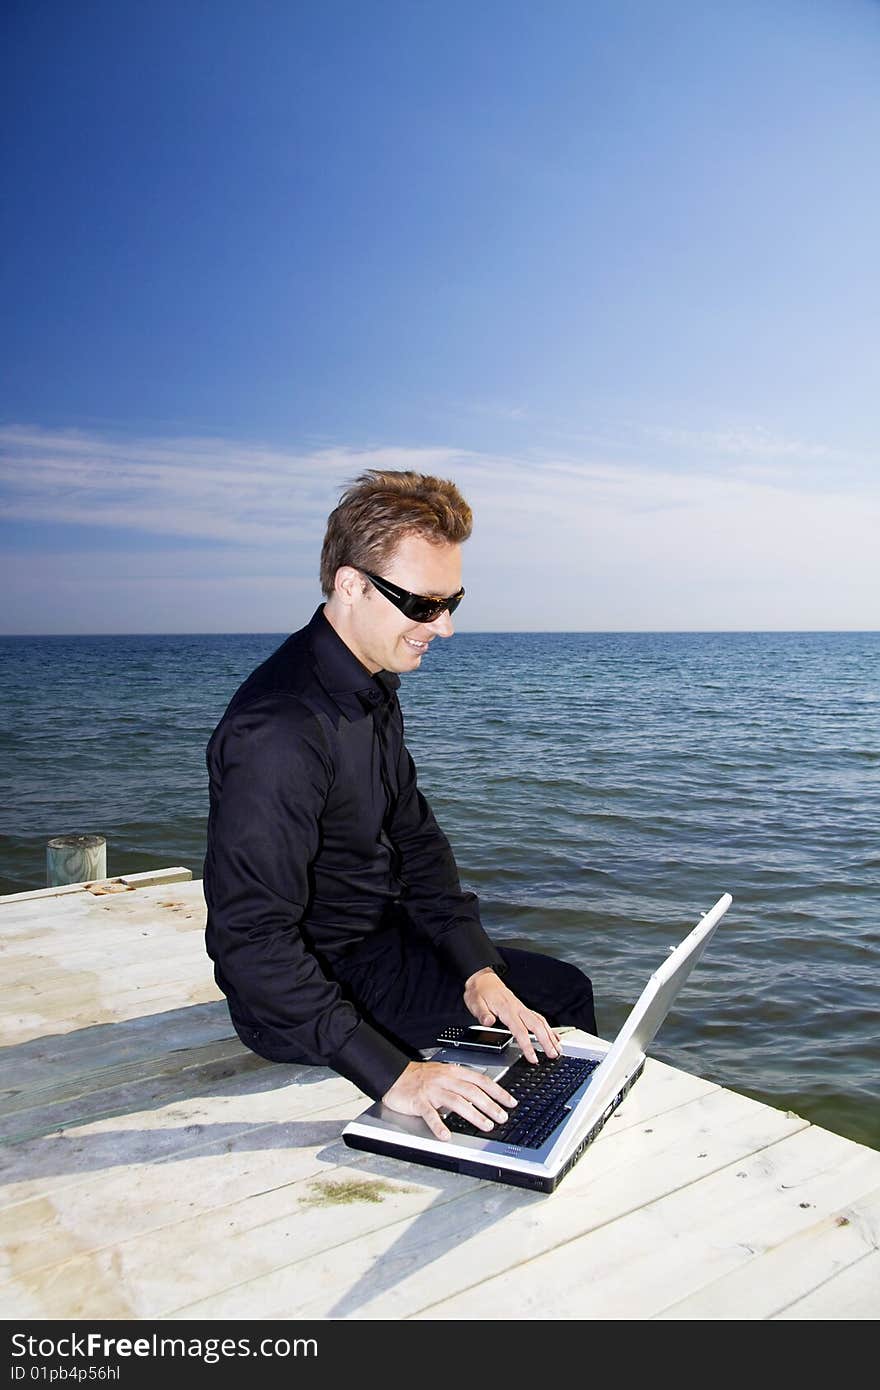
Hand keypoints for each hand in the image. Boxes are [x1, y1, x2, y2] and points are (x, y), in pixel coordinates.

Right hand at [382, 1060, 517, 1141]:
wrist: (394, 1075)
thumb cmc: (420, 1077)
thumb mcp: (444, 1075)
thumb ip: (461, 1084)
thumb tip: (482, 1096)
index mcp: (453, 1072)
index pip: (481, 1080)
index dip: (498, 1091)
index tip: (511, 1102)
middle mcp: (445, 1079)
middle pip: (472, 1091)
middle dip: (490, 1105)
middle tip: (502, 1117)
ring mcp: (432, 1090)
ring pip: (457, 1101)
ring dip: (474, 1115)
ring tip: (486, 1125)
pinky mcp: (419, 1101)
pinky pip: (430, 1114)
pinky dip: (439, 1125)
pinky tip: (446, 1135)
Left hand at [463, 968, 560, 1064]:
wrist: (482, 979)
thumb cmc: (479, 992)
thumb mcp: (475, 1003)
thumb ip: (482, 1014)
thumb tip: (488, 1022)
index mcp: (506, 1009)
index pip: (520, 1030)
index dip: (527, 1045)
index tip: (533, 1057)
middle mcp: (517, 1008)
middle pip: (536, 1026)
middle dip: (547, 1041)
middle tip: (554, 1055)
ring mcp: (521, 1008)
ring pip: (540, 1022)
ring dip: (550, 1035)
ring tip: (558, 1048)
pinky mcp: (522, 1008)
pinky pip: (539, 1018)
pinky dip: (548, 1027)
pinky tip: (553, 1035)